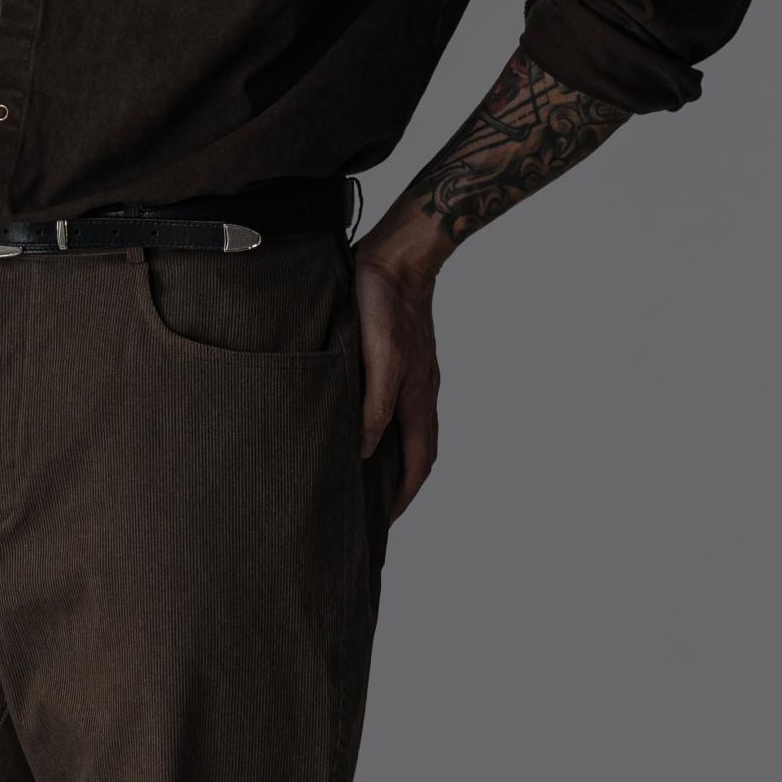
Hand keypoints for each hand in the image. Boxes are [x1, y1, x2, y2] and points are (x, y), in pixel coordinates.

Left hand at [354, 242, 440, 520]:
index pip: (417, 465)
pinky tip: (361, 425)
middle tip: (373, 509)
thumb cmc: (387, 308)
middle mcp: (420, 395)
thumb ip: (374, 407)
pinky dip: (384, 429)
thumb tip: (362, 451)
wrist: (398, 259)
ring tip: (365, 477)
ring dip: (392, 459)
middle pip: (416, 453)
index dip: (402, 496)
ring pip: (407, 431)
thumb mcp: (380, 361)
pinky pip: (396, 408)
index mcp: (418, 401)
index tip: (382, 522)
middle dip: (399, 486)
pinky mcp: (400, 361)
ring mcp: (412, 378)